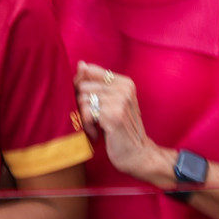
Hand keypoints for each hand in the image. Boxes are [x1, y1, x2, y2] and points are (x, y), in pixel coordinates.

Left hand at [76, 62, 172, 186]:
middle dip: (83, 105)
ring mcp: (120, 101)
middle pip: (82, 86)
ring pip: (82, 99)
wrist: (138, 154)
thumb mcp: (109, 102)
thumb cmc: (119, 128)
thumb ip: (95, 83)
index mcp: (124, 82)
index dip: (82, 88)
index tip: (91, 103)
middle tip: (95, 119)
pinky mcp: (114, 116)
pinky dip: (87, 126)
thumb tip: (80, 63)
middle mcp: (124, 88)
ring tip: (97, 127)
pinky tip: (97, 133)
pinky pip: (86, 113)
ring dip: (85, 117)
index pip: (89, 71)